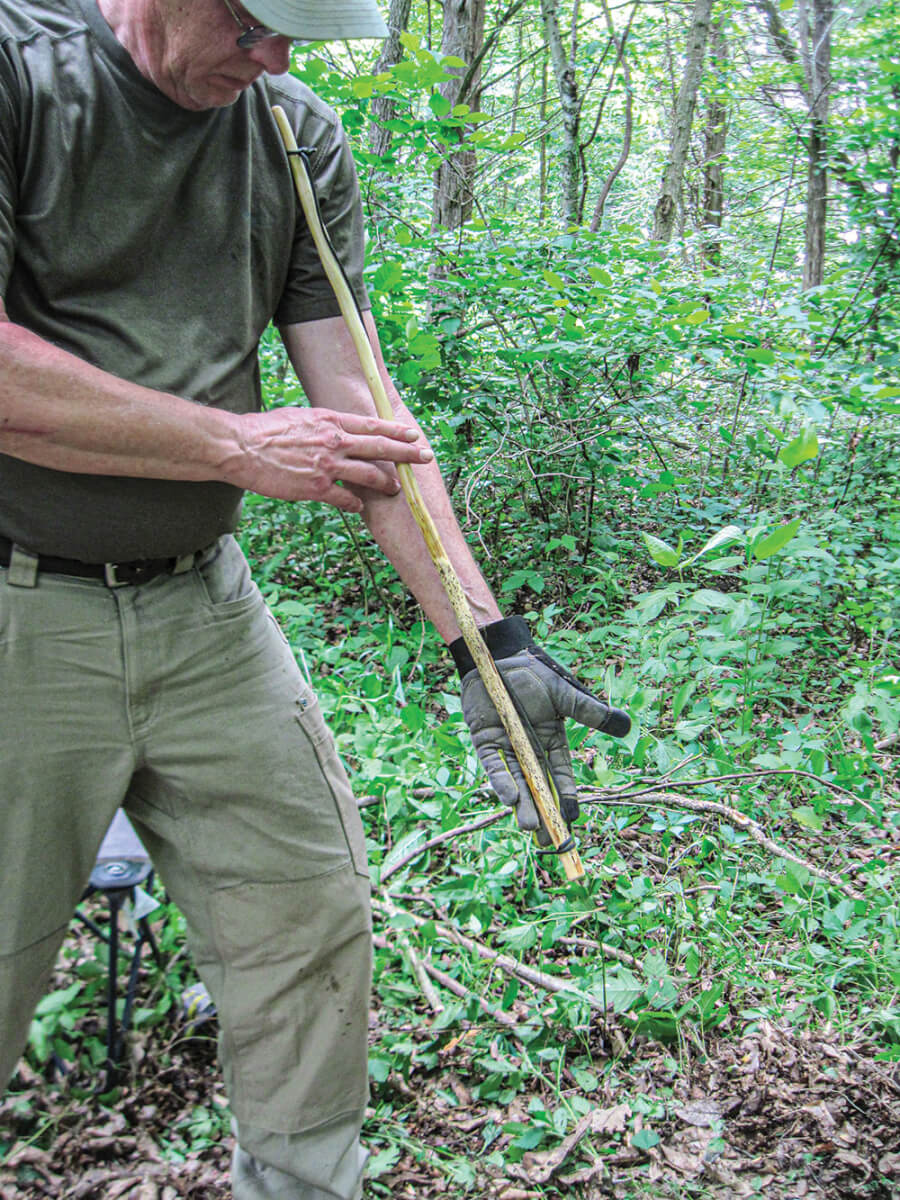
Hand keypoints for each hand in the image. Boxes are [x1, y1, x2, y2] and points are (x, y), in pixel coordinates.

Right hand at [225, 407, 431, 512]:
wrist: (241, 447)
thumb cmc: (266, 431)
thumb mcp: (300, 417)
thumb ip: (324, 425)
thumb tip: (338, 430)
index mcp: (330, 421)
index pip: (372, 425)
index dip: (396, 431)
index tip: (414, 435)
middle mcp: (334, 442)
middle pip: (380, 448)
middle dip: (406, 454)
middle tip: (425, 457)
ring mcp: (327, 466)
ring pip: (369, 475)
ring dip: (386, 483)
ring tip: (397, 489)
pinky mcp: (316, 488)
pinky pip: (346, 500)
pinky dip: (356, 505)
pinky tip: (360, 508)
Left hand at [452, 617, 629, 842]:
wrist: (500, 655)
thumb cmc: (535, 673)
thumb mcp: (567, 695)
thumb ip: (591, 713)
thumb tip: (625, 726)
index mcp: (552, 741)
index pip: (561, 775)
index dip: (567, 797)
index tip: (572, 821)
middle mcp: (529, 749)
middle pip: (538, 786)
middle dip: (544, 813)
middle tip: (550, 842)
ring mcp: (507, 746)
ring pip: (517, 782)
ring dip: (523, 806)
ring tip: (530, 830)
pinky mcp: (485, 741)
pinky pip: (494, 766)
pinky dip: (501, 781)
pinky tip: (509, 799)